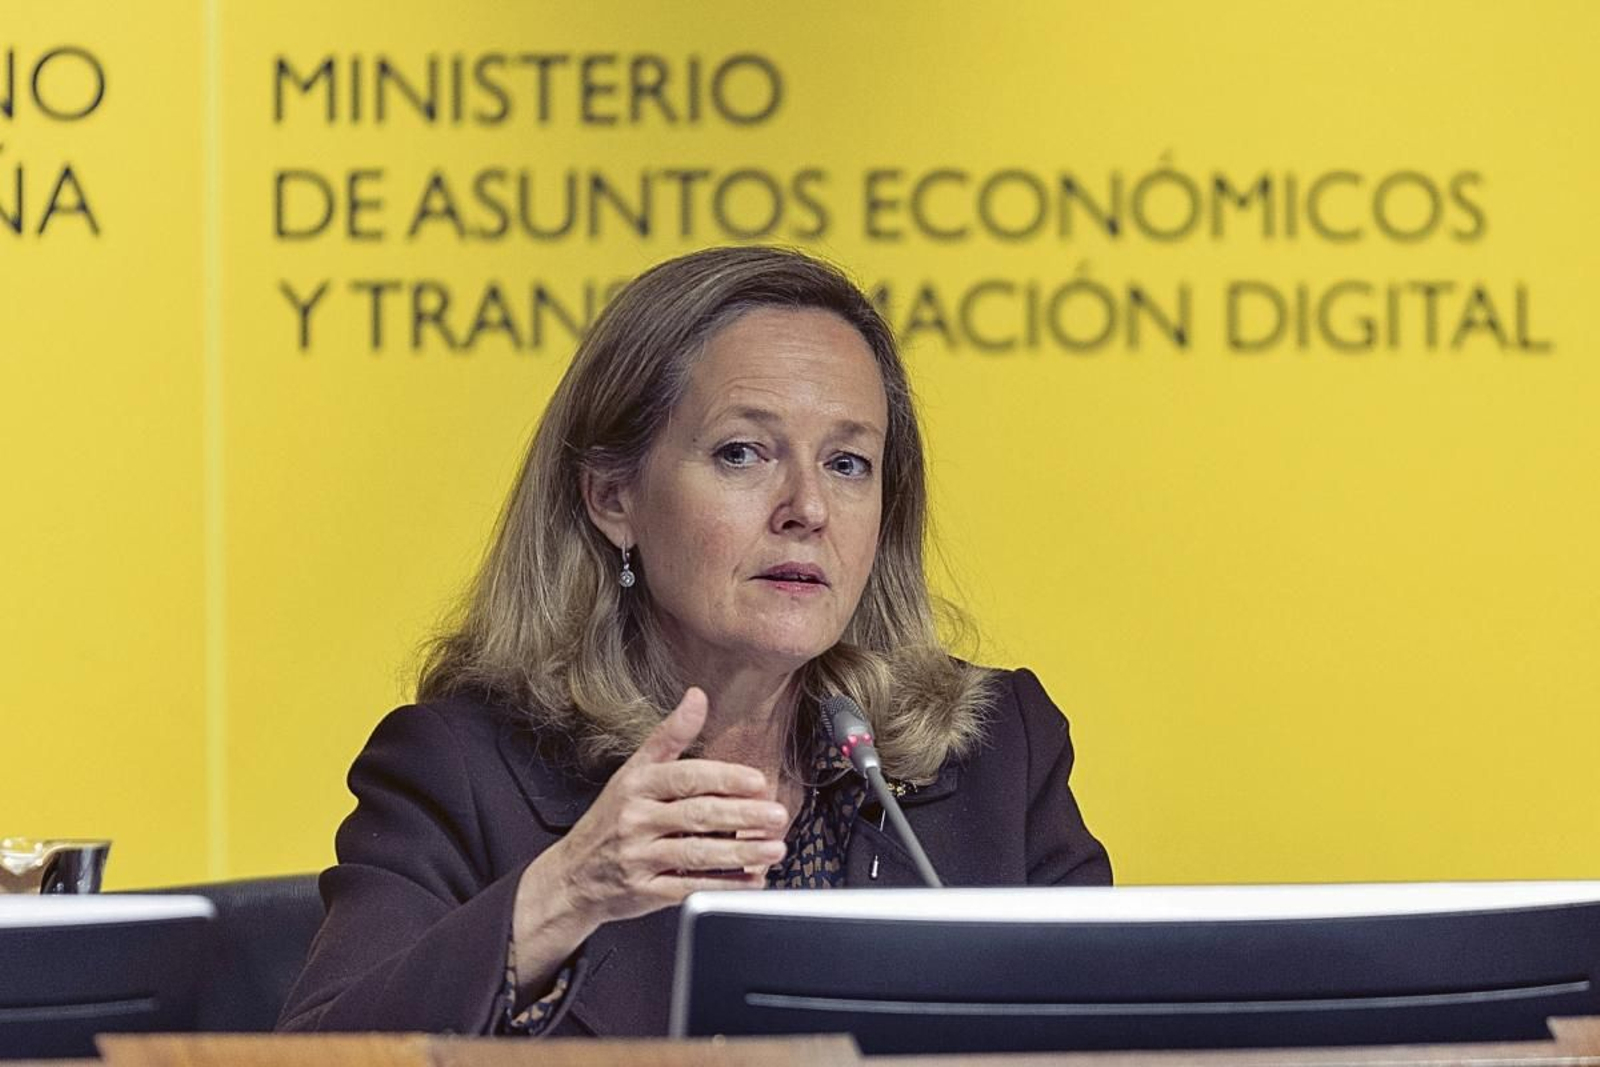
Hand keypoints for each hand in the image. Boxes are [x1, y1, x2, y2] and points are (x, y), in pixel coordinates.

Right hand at [542, 687, 790, 930]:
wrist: (573, 875)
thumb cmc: (611, 819)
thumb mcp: (633, 771)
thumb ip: (670, 736)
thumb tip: (697, 696)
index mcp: (637, 785)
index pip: (685, 777)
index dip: (723, 779)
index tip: (757, 781)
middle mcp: (636, 819)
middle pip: (696, 816)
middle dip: (742, 816)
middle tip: (777, 815)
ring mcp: (639, 857)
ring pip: (696, 854)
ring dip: (741, 852)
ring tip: (774, 849)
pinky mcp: (645, 892)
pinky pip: (689, 888)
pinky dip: (724, 886)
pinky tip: (751, 880)